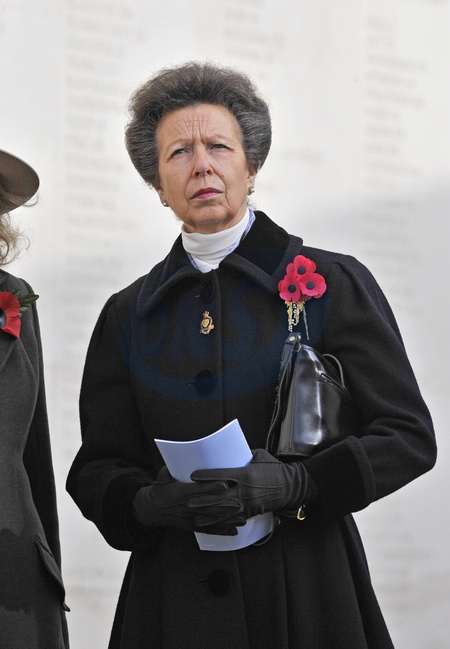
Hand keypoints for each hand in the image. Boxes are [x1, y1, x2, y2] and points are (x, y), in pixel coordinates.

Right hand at [131, 466, 244, 534]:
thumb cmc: (160, 488)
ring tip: (243, 516)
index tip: (226, 483)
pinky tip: (234, 530)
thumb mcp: (164, 475)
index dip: (213, 487)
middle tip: (241, 499)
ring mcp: (190, 519)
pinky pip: (209, 530)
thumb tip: (186, 452)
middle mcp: (187, 507)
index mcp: (181, 492)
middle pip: (209, 506)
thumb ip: (175, 467)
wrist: (152, 509)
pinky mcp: (192, 527)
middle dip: (225, 503)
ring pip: (212, 519)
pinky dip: (222, 531)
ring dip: (228, 518)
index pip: (199, 489)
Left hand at [190, 449, 306, 521]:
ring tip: (195, 516)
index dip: (206, 476)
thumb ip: (242, 456)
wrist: (292, 485)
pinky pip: (235, 518)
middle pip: (219, 496)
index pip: (221, 475)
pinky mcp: (252, 511)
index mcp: (246, 473)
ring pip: (225, 511)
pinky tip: (213, 524)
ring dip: (209, 514)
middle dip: (203, 500)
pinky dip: (223, 522)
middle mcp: (245, 490)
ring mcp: (249, 502)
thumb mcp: (258, 456)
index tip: (193, 476)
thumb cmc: (275, 468)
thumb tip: (228, 455)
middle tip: (188, 501)